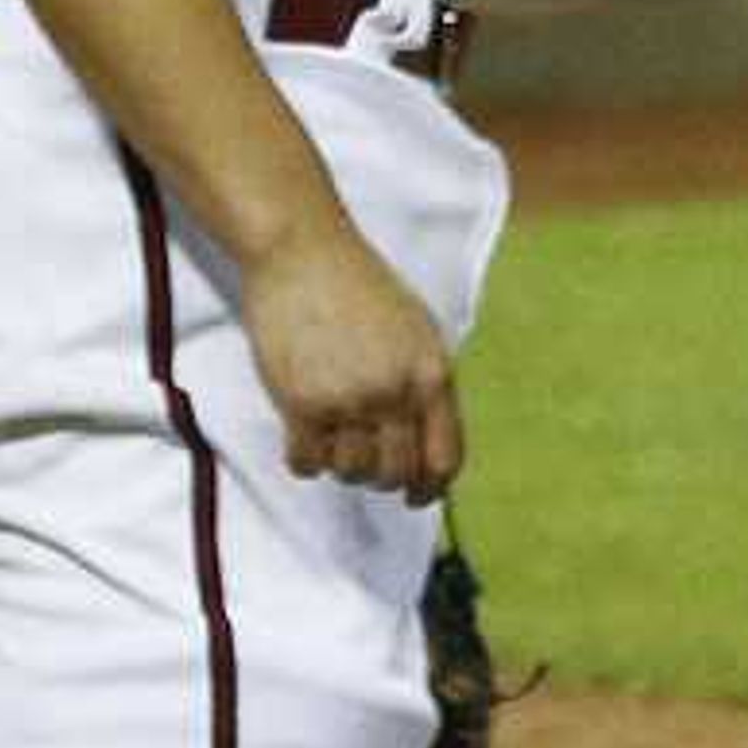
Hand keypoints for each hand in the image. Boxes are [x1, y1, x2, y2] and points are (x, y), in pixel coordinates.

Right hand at [242, 220, 463, 504]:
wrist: (302, 250)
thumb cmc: (358, 285)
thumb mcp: (415, 329)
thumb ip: (424, 385)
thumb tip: (427, 448)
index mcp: (432, 373)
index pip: (445, 459)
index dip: (430, 488)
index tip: (415, 497)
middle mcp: (395, 391)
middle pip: (396, 473)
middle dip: (380, 476)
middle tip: (361, 456)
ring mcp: (349, 400)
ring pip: (351, 472)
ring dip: (340, 464)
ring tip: (331, 434)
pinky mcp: (302, 403)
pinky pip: (308, 463)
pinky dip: (305, 459)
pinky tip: (304, 436)